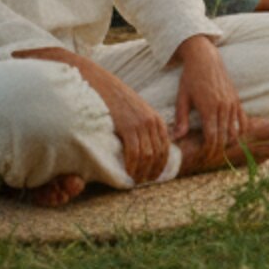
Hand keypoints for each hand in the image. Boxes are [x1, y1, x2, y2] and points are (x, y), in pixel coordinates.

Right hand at [83, 63, 171, 183]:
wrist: (103, 86)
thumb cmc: (116, 102)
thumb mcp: (136, 114)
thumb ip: (143, 128)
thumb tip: (144, 150)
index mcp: (156, 120)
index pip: (165, 148)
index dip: (161, 165)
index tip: (153, 177)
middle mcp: (152, 122)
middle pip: (158, 154)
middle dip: (152, 171)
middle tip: (143, 182)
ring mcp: (141, 124)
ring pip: (147, 155)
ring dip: (142, 171)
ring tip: (134, 180)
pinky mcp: (128, 126)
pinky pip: (134, 152)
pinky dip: (132, 165)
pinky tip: (127, 172)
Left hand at [172, 35, 243, 155]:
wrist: (206, 58)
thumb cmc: (190, 78)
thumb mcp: (182, 98)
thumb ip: (181, 120)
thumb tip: (176, 138)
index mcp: (209, 108)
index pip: (213, 137)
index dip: (208, 150)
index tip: (202, 157)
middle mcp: (223, 106)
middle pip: (225, 137)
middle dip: (218, 150)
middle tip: (209, 158)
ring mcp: (232, 102)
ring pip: (236, 130)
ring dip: (228, 142)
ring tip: (218, 149)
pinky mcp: (237, 99)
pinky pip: (243, 120)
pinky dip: (239, 130)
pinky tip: (231, 137)